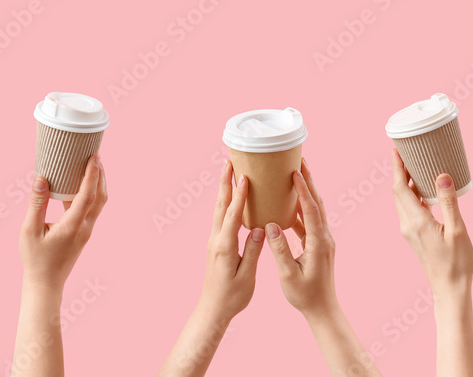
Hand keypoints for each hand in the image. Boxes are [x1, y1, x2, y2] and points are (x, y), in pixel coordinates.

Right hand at [20, 154, 106, 291]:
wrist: (45, 284)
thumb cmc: (35, 259)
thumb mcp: (30, 231)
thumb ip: (36, 204)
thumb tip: (40, 179)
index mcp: (72, 226)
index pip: (88, 195)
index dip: (92, 174)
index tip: (94, 157)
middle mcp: (84, 228)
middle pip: (101, 197)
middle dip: (101, 175)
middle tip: (96, 156)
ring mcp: (86, 231)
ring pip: (98, 203)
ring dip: (97, 184)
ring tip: (91, 166)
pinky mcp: (83, 233)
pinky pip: (91, 209)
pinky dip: (89, 194)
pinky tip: (78, 185)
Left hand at [197, 160, 264, 323]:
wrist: (213, 309)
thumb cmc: (232, 297)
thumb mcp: (246, 277)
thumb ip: (252, 252)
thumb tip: (259, 229)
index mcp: (224, 247)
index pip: (232, 215)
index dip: (239, 196)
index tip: (244, 177)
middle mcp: (216, 240)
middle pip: (220, 205)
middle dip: (225, 183)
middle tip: (229, 162)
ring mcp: (214, 241)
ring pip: (218, 210)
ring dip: (223, 190)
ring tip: (228, 172)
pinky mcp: (216, 244)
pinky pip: (220, 217)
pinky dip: (226, 203)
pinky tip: (232, 199)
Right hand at [266, 159, 338, 320]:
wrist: (323, 310)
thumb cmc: (305, 296)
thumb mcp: (288, 275)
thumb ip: (279, 250)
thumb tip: (270, 225)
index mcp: (318, 243)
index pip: (312, 210)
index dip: (304, 190)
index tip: (296, 172)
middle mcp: (324, 238)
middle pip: (317, 203)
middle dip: (308, 181)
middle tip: (300, 160)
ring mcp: (323, 241)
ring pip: (315, 210)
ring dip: (306, 192)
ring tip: (296, 174)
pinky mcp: (319, 245)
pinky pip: (310, 221)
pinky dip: (302, 208)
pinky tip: (290, 203)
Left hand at [391, 149, 472, 292]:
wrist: (450, 289)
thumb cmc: (456, 263)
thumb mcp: (457, 230)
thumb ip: (448, 202)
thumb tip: (441, 176)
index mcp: (416, 221)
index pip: (399, 188)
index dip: (396, 168)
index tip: (395, 150)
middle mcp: (408, 225)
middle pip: (397, 192)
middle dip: (399, 172)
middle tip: (407, 153)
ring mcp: (409, 231)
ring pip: (402, 201)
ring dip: (405, 183)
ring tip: (415, 167)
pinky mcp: (415, 236)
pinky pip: (409, 209)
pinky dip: (413, 195)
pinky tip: (425, 191)